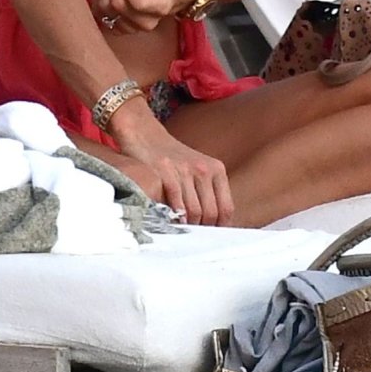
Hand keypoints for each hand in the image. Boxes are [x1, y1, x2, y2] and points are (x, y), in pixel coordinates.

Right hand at [112, 111, 233, 225]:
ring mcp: (184, 169)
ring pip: (194, 211)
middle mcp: (203, 168)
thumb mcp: (196, 169)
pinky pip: (175, 201)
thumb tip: (215, 225)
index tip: (211, 238)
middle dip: (202, 229)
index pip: (226, 208)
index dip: (220, 227)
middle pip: (211, 213)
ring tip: (180, 232)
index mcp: (216, 169)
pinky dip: (174, 215)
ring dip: (187, 226)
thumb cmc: (171, 157)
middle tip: (192, 237)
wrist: (144, 133)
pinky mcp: (165, 170)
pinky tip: (169, 220)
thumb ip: (207, 192)